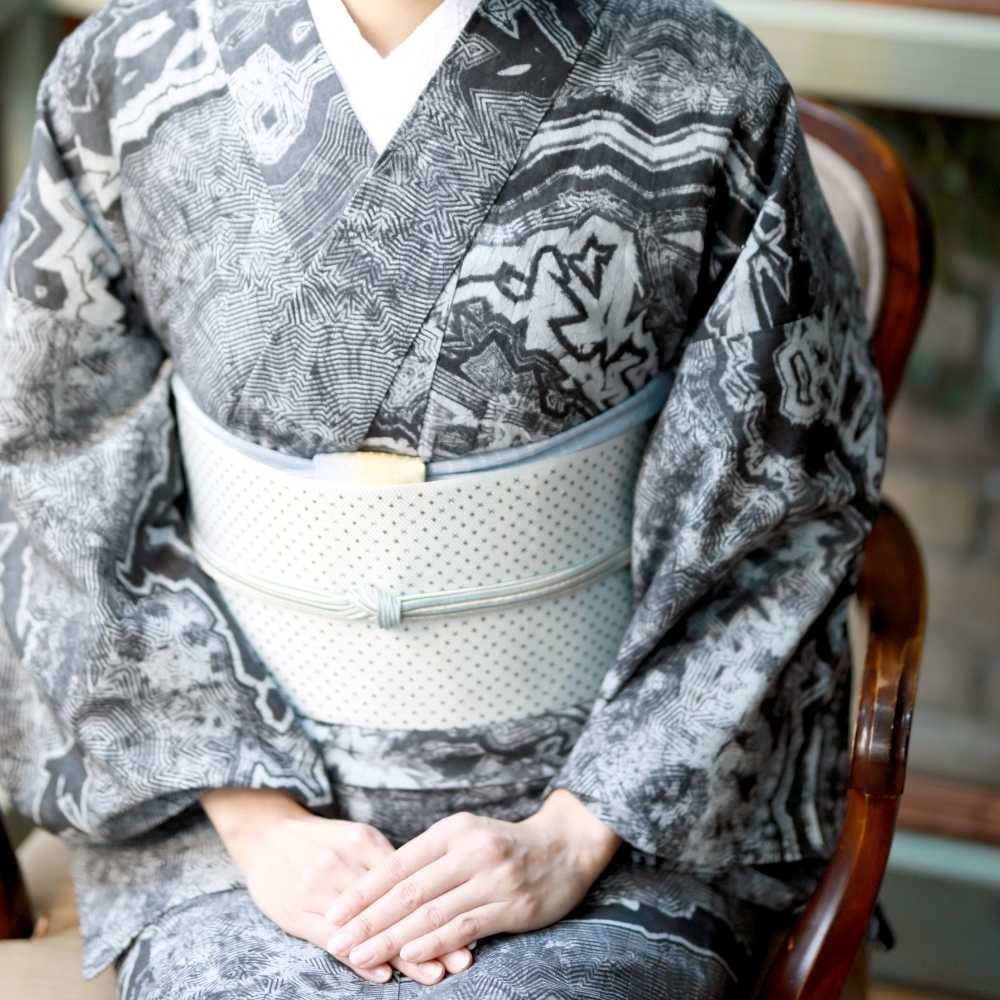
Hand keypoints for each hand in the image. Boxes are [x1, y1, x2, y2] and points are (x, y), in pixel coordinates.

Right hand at [200, 789, 473, 984]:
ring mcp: (320, 889)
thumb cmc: (320, 840)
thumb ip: (388, 862)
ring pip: (369, 927)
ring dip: (402, 953)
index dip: (440, 906)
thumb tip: (432, 884)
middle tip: (462, 959)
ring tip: (433, 973)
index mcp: (364, 842)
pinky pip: (332, 939)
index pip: (410, 880)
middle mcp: (345, 864)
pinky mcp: (297, 912)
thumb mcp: (356, 839)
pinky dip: (359, 958)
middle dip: (431, 934)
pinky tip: (382, 974)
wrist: (264, 833)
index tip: (470, 926)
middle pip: (395, 905)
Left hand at [323, 789, 621, 968]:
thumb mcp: (466, 836)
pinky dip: (434, 942)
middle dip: (369, 920)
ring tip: (362, 956)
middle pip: (409, 890)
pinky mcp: (511, 905)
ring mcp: (492, 878)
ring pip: (432, 912)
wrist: (564, 847)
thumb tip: (379, 886)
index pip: (397, 863)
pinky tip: (410, 955)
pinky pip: (464, 926)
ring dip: (393, 938)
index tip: (334, 912)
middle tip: (338, 942)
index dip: (363, 891)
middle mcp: (470, 850)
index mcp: (453, 830)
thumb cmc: (504, 845)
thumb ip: (430, 857)